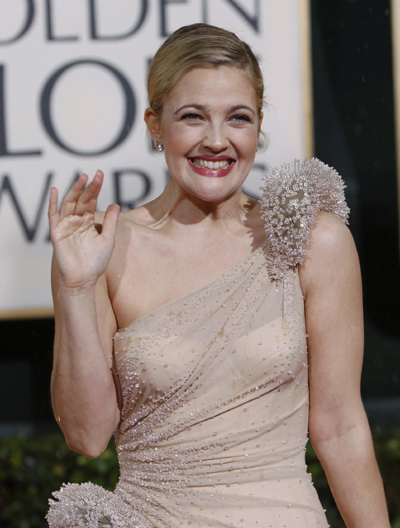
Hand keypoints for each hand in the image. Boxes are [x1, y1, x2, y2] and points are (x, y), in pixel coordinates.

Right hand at [48, 170, 119, 290]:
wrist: (84, 279)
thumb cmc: (96, 262)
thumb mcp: (108, 239)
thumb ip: (110, 221)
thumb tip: (115, 203)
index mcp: (88, 222)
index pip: (91, 201)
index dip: (95, 188)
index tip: (101, 175)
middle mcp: (76, 221)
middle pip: (81, 200)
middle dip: (88, 187)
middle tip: (96, 175)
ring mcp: (66, 226)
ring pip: (69, 204)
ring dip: (74, 190)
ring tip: (82, 178)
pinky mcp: (57, 233)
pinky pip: (53, 216)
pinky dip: (53, 203)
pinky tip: (55, 190)